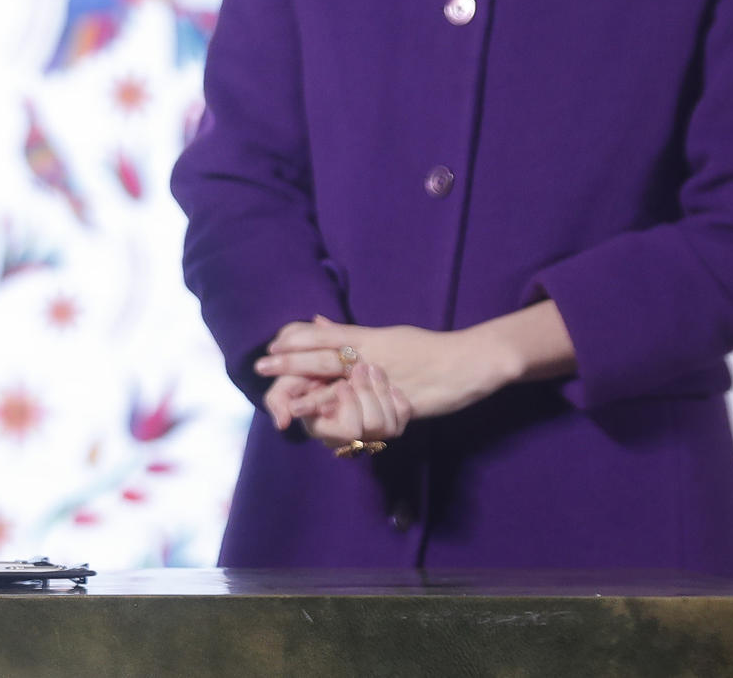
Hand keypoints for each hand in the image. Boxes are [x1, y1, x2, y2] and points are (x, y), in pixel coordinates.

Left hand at [259, 315, 512, 420]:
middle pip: (320, 353)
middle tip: (261, 367)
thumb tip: (319, 320)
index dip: (295, 339)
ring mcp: (380, 373)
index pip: (322, 333)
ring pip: (333, 374)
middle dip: (289, 361)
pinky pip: (357, 401)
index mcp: (367, 336)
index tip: (273, 344)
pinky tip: (312, 412)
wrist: (470, 361)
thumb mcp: (388, 335)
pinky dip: (332, 405)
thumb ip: (351, 333)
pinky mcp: (392, 395)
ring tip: (278, 392)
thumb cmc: (431, 349)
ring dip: (303, 383)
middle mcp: (368, 351)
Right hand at [294, 360, 413, 451]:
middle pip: (358, 429)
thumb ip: (278, 398)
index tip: (341, 385)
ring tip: (372, 367)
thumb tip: (282, 423)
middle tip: (358, 368)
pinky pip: (400, 417)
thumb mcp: (290, 380)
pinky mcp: (393, 425)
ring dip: (377, 390)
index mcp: (321, 428)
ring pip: (380, 424)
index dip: (341, 409)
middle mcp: (346, 436)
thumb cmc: (312, 372)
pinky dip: (395, 396)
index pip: (335, 432)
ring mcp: (372, 432)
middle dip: (361, 395)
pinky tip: (388, 382)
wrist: (346, 361)